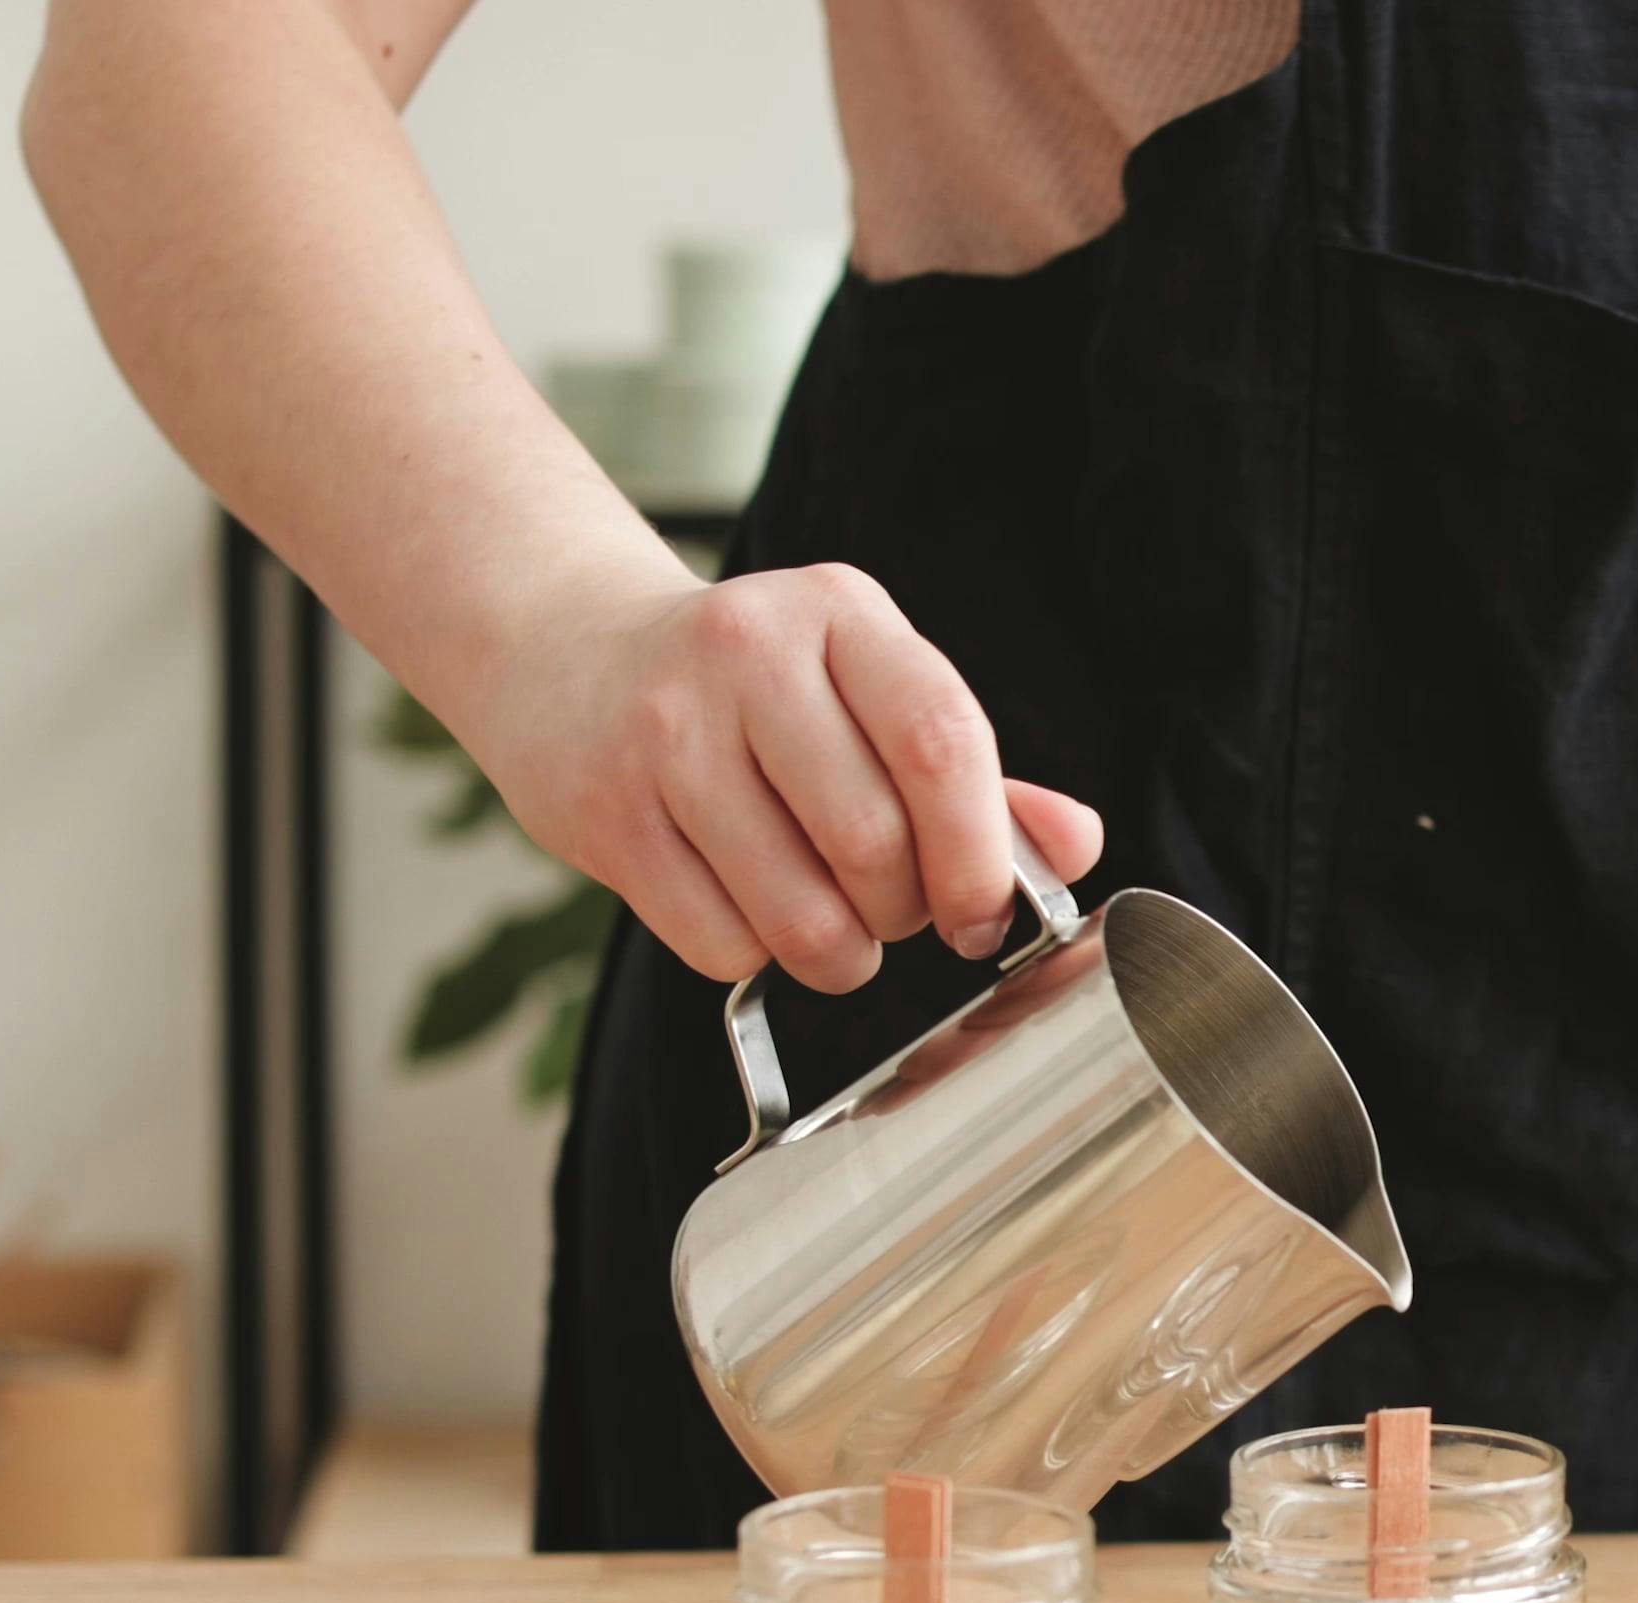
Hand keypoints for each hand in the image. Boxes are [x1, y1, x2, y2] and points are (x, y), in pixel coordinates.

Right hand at [471, 562, 1105, 992]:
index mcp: (839, 613)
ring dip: (839, 952)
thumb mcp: (863, 687)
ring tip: (829, 918)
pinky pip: (722, 943)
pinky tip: (746, 902)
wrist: (564, 653)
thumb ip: (970, 771)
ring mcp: (668, 735)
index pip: (942, 744)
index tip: (985, 914)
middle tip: (896, 908)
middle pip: (877, 845)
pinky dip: (754, 954)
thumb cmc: (750, 687)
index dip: (981, 856)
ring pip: (801, 914)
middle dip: (907, 913)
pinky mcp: (608, 815)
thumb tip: (1073, 843)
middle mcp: (748, 657)